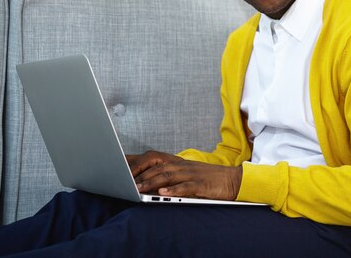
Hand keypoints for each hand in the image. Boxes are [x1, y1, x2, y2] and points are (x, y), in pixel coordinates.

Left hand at [126, 150, 241, 200]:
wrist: (231, 179)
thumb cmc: (206, 178)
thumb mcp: (184, 173)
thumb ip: (166, 174)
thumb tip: (143, 180)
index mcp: (176, 161)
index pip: (151, 157)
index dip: (135, 161)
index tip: (118, 165)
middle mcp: (181, 165)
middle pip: (156, 165)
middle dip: (139, 172)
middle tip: (123, 181)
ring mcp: (191, 173)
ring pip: (167, 175)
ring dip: (150, 182)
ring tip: (137, 188)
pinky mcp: (201, 184)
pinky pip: (186, 186)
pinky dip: (174, 189)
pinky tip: (163, 193)